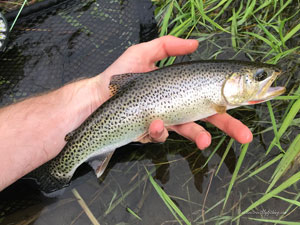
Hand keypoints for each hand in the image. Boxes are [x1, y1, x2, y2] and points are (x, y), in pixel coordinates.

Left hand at [93, 36, 252, 148]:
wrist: (98, 96)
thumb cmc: (120, 75)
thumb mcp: (143, 53)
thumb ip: (168, 45)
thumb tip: (195, 43)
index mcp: (180, 88)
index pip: (209, 94)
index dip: (228, 100)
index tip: (246, 102)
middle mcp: (176, 105)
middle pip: (208, 117)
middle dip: (228, 126)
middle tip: (245, 136)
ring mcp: (165, 120)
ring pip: (189, 131)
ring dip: (199, 137)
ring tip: (204, 142)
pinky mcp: (151, 132)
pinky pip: (161, 135)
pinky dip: (160, 130)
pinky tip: (154, 123)